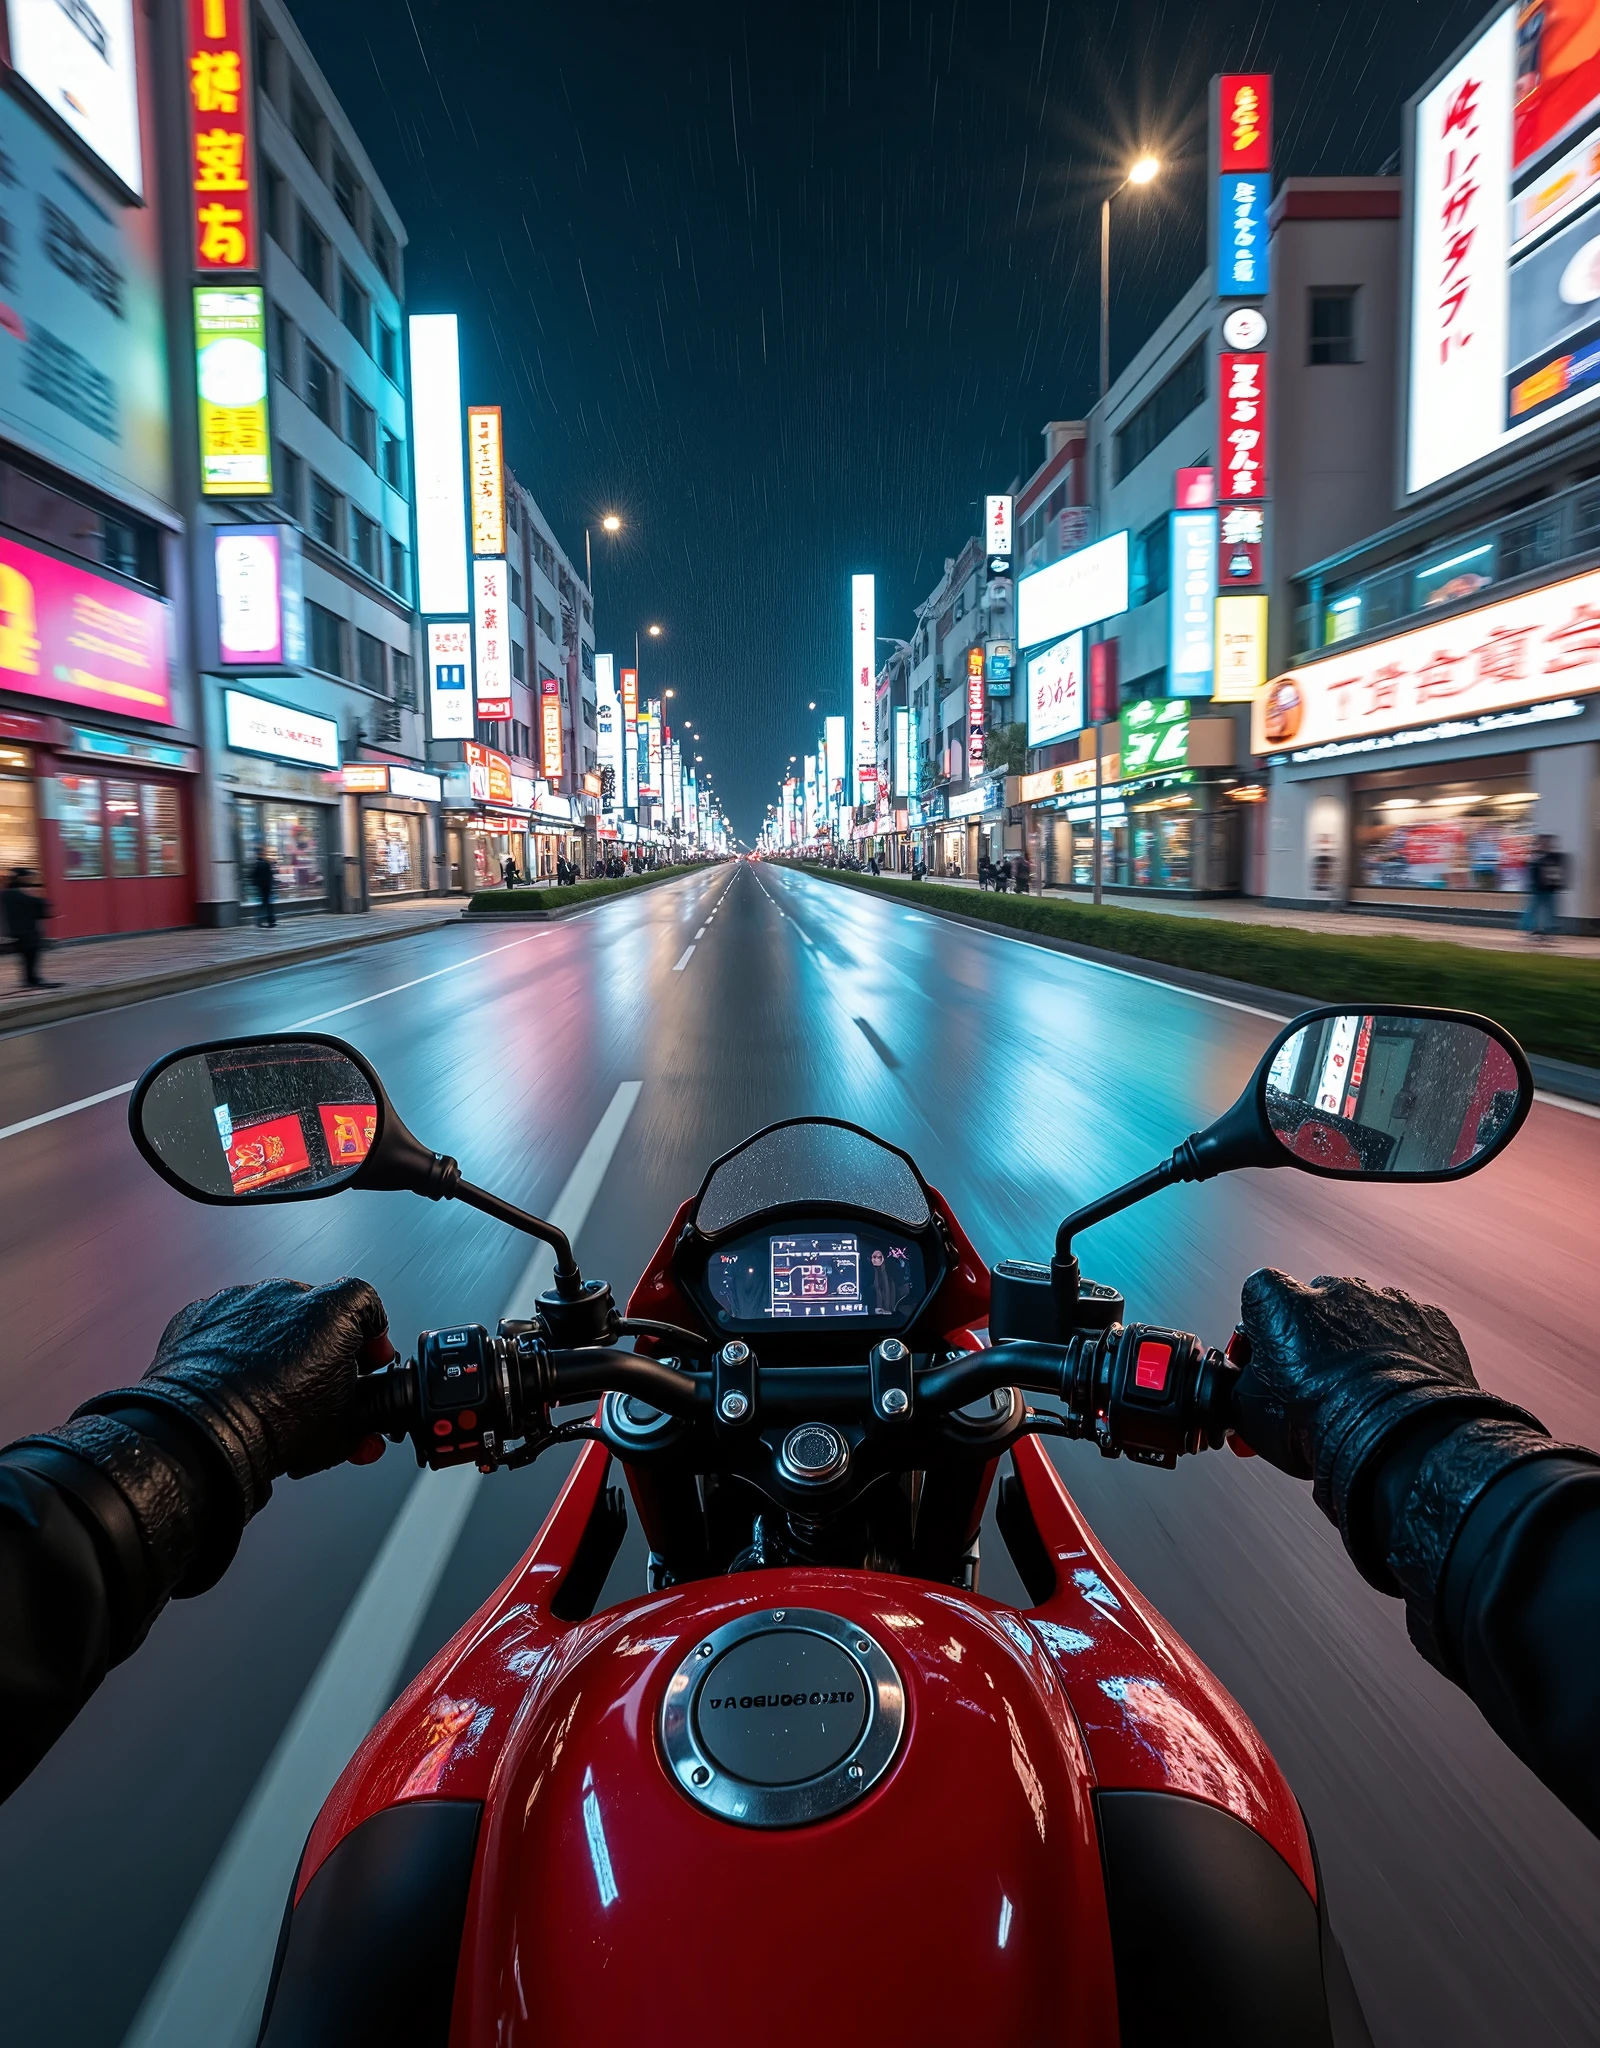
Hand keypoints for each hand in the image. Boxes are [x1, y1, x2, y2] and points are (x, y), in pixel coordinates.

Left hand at [84, 1278, 393, 1520]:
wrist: (200, 1436)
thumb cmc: (270, 1426)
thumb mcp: (341, 1430)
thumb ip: (362, 1420)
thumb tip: (364, 1432)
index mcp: (331, 1310)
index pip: (367, 1305)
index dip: (370, 1336)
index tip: (366, 1359)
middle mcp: (286, 1294)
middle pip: (318, 1311)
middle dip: (322, 1345)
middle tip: (319, 1381)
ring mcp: (239, 1300)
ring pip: (270, 1317)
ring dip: (277, 1345)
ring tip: (271, 1387)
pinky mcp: (200, 1315)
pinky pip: (227, 1325)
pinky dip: (234, 1348)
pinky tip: (235, 1381)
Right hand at [1233, 1269, 1529, 1583]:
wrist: (1397, 1443)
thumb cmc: (1320, 1423)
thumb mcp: (1249, 1413)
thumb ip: (1240, 1385)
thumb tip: (1239, 1388)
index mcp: (1279, 1300)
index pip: (1258, 1296)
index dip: (1261, 1330)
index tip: (1266, 1358)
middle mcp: (1332, 1289)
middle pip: (1315, 1302)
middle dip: (1313, 1333)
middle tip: (1316, 1379)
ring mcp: (1384, 1300)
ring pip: (1364, 1313)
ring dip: (1360, 1340)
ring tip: (1362, 1389)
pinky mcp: (1428, 1319)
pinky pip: (1408, 1327)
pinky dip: (1403, 1350)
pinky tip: (1395, 1387)